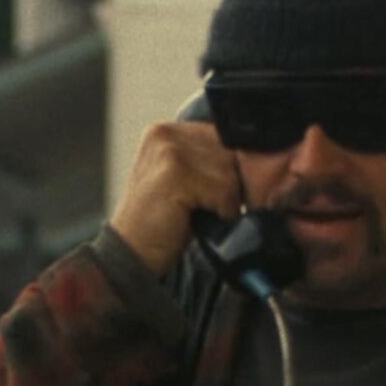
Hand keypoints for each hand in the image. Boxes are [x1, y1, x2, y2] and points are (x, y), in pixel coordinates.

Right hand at [108, 120, 241, 277]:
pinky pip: (224, 190)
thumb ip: (207, 161)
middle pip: (230, 152)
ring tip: (201, 214)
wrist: (131, 254)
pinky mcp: (176, 172)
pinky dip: (221, 212)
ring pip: (231, 172)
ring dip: (226, 201)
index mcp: (165, 131)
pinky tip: (198, 220)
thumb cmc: (161, 222)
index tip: (219, 194)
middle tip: (209, 208)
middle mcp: (165, 134)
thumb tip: (254, 160)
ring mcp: (169, 151)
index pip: (224, 136)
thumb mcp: (183, 181)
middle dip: (231, 185)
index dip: (232, 168)